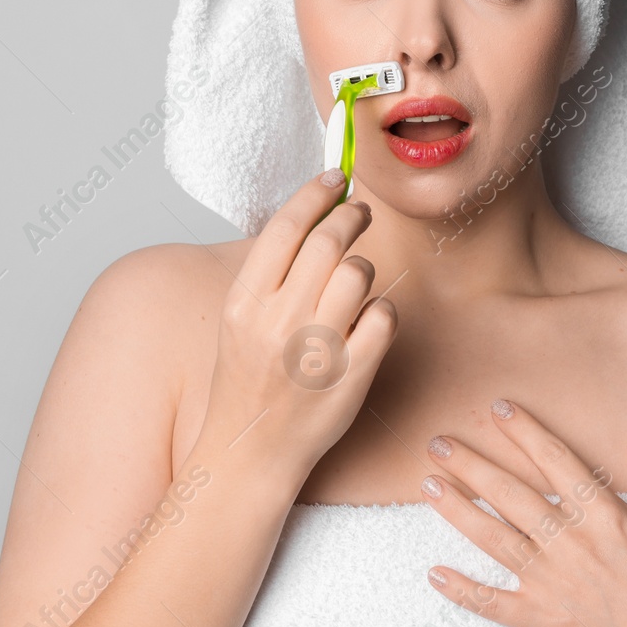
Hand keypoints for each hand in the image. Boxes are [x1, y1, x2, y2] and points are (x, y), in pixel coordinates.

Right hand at [193, 168, 398, 475]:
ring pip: (361, 275)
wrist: (252, 450)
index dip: (316, 193)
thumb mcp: (241, 319)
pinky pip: (384, 316)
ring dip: (365, 269)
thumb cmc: (250, 378)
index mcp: (244, 301)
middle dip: (352, 216)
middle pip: (330, 242)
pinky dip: (381, 311)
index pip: (286, 226)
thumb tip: (313, 211)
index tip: (336, 177)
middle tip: (361, 212)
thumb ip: (272, 270)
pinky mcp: (351, 376)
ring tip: (355, 283)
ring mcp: (316, 350)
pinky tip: (367, 322)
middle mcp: (278, 322)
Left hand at [419, 400, 626, 626]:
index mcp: (605, 516)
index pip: (555, 460)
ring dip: (457, 510)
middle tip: (438, 442)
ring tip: (428, 486)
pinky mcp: (544, 621)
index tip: (498, 409)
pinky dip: (462, 590)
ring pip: (494, 539)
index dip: (524, 431)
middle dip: (471, 464)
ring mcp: (553, 583)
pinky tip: (434, 574)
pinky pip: (494, 605)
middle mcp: (572, 544)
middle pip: (511, 494)